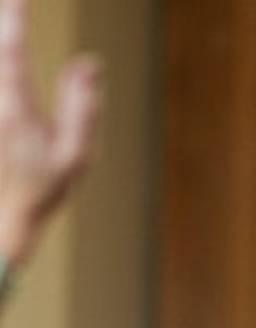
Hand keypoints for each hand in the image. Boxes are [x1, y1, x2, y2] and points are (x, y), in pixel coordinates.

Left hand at [0, 0, 99, 261]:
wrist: (0, 221)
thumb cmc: (40, 191)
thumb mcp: (75, 156)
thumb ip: (83, 107)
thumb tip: (89, 64)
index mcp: (15, 110)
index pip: (13, 50)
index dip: (14, 16)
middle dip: (2, 20)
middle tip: (10, 1)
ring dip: (1, 43)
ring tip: (8, 19)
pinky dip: (2, 65)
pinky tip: (7, 56)